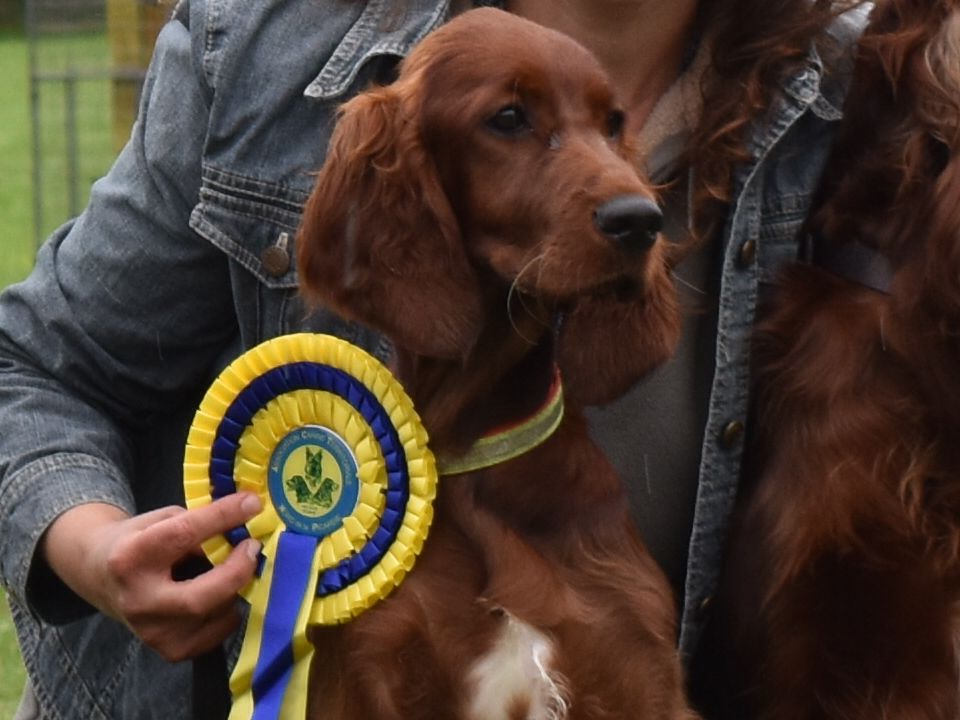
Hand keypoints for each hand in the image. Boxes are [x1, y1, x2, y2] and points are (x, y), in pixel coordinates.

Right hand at [43, 493, 262, 661]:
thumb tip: (245, 520)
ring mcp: (152, 632)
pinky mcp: (170, 651)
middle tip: (253, 547)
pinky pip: (218, 633)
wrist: (101, 577)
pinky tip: (222, 594)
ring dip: (235, 587)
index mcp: (130, 558)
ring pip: (215, 613)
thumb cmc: (138, 541)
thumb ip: (198, 522)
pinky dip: (230, 610)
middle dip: (237, 570)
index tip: (252, 504)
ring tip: (232, 569)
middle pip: (200, 596)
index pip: (183, 535)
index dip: (223, 517)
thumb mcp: (160, 521)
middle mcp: (138, 601)